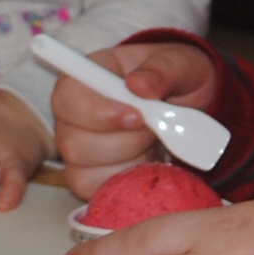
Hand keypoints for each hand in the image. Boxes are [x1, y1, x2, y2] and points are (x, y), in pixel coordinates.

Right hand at [50, 41, 215, 193]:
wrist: (187, 105)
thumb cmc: (174, 77)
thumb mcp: (178, 63)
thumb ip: (161, 69)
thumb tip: (138, 84)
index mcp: (85, 78)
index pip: (67, 98)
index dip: (97, 113)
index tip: (137, 117)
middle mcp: (73, 116)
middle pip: (72, 143)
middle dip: (125, 143)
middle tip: (154, 129)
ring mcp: (78, 149)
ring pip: (83, 172)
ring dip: (130, 162)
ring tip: (153, 142)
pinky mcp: (90, 177)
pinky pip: (95, 191)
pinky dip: (127, 183)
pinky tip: (147, 163)